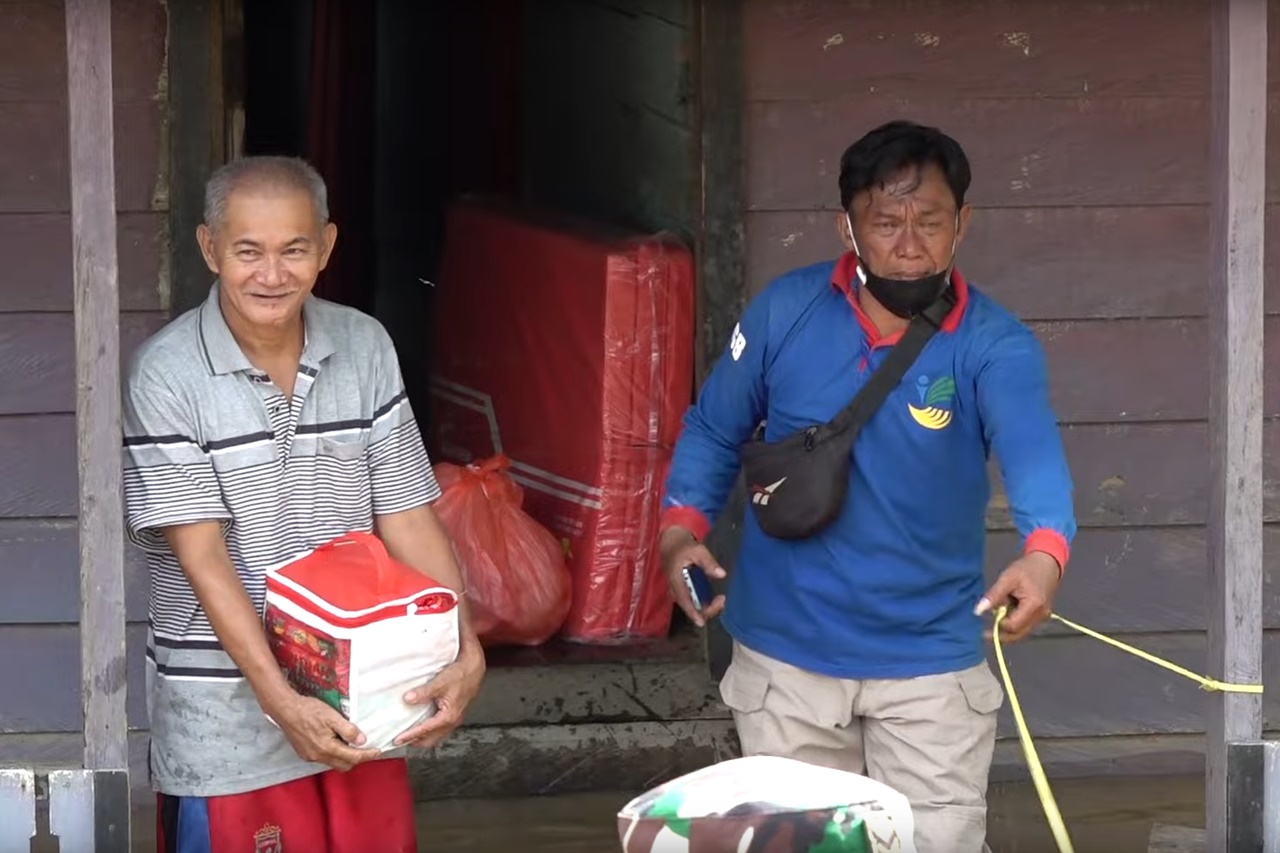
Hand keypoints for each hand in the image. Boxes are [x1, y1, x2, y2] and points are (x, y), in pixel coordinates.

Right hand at [265, 692, 380, 771]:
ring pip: (334, 763)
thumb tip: (362, 741)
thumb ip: (348, 730)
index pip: (353, 757)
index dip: (368, 755)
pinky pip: (324, 759)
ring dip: (345, 757)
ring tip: (353, 745)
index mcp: (327, 748)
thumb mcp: (332, 716)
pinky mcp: (304, 754)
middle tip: (368, 749)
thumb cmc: (309, 710)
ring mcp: (310, 757)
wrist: (285, 709)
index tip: (379, 751)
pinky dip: (334, 754)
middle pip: (344, 765)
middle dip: (357, 759)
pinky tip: (336, 743)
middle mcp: (318, 756)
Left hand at [394, 645, 485, 748]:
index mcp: (448, 716)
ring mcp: (454, 720)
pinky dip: (429, 730)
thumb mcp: (440, 682)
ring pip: (436, 736)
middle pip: (430, 741)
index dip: (409, 736)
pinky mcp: (455, 715)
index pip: (425, 730)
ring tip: (409, 733)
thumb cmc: (461, 675)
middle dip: (415, 742)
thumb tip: (408, 699)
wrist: (474, 669)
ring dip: (422, 737)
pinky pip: (440, 729)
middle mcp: (452, 721)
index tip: (397, 740)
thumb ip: (424, 692)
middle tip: (400, 739)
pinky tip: (423, 722)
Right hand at [660, 525, 726, 626]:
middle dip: (706, 609)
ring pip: (690, 606)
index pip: (684, 601)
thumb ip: (709, 562)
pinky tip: (714, 599)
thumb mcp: (698, 550)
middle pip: (689, 607)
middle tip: (721, 600)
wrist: (670, 542)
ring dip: (706, 607)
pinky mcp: (680, 589)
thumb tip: (721, 574)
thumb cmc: (683, 546)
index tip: (701, 622)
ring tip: (720, 600)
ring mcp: (676, 590)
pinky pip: (691, 601)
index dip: (693, 613)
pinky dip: (703, 603)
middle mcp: (675, 589)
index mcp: (676, 581)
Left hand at [975, 551, 1061, 643]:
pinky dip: (1014, 624)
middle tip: (985, 633)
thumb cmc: (1027, 568)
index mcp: (1034, 605)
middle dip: (1002, 635)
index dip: (999, 624)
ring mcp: (1043, 617)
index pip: (1013, 625)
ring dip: (1008, 630)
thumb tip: (978, 611)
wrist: (1046, 563)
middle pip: (1019, 634)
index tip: (987, 618)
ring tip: (994, 621)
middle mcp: (1041, 615)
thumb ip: (994, 596)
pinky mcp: (1041, 616)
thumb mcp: (1007, 578)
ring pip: (1022, 632)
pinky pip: (1026, 626)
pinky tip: (1005, 617)